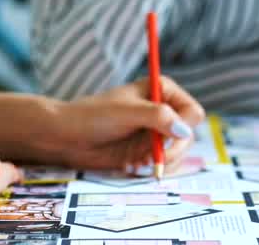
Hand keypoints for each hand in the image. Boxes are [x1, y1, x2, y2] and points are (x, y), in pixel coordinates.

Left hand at [41, 76, 205, 170]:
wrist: (67, 137)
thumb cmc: (93, 116)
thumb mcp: (127, 112)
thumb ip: (158, 117)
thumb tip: (185, 130)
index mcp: (162, 90)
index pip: (192, 111)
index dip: (184, 126)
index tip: (168, 138)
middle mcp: (163, 110)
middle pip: (188, 134)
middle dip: (173, 150)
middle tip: (156, 160)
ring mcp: (155, 132)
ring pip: (179, 152)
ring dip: (164, 162)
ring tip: (142, 164)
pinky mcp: (147, 150)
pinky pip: (164, 163)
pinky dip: (154, 168)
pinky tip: (134, 166)